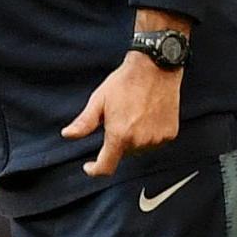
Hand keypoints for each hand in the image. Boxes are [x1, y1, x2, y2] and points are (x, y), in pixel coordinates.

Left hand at [63, 53, 182, 175]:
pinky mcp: (169, 134)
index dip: (95, 170)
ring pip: (139, 148)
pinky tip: (148, 115)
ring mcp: (156, 139)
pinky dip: (149, 134)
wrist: (155, 67)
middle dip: (117, 141)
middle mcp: (139, 141)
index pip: (106, 166)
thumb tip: (67, 135)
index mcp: (119, 135)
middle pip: (123, 153)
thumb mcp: (99, 100)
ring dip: (134, 139)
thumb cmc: (124, 82)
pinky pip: (155, 141)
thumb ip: (84, 123)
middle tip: (119, 117)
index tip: (90, 166)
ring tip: (135, 114)